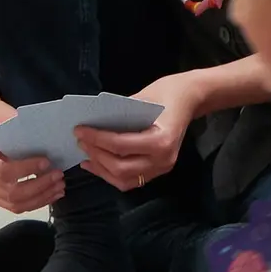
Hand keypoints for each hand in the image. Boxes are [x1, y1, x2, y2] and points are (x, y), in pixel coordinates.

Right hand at [0, 115, 63, 213]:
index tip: (46, 162)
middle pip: (10, 193)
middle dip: (38, 186)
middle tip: (58, 175)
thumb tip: (50, 146)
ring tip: (59, 186)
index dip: (25, 170)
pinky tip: (52, 193)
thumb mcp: (7, 120)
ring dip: (41, 197)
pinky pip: (17, 206)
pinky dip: (37, 201)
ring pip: (15, 204)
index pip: (0, 172)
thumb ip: (23, 135)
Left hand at [77, 73, 195, 191]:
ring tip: (85, 155)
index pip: (121, 145)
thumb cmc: (168, 92)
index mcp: (161, 141)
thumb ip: (120, 114)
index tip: (79, 130)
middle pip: (120, 168)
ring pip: (124, 180)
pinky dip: (112, 174)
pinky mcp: (158, 170)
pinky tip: (98, 164)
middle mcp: (163, 160)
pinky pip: (131, 179)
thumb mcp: (143, 97)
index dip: (97, 139)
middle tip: (80, 140)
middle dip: (96, 154)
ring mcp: (162, 168)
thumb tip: (92, 124)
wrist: (192, 97)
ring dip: (102, 169)